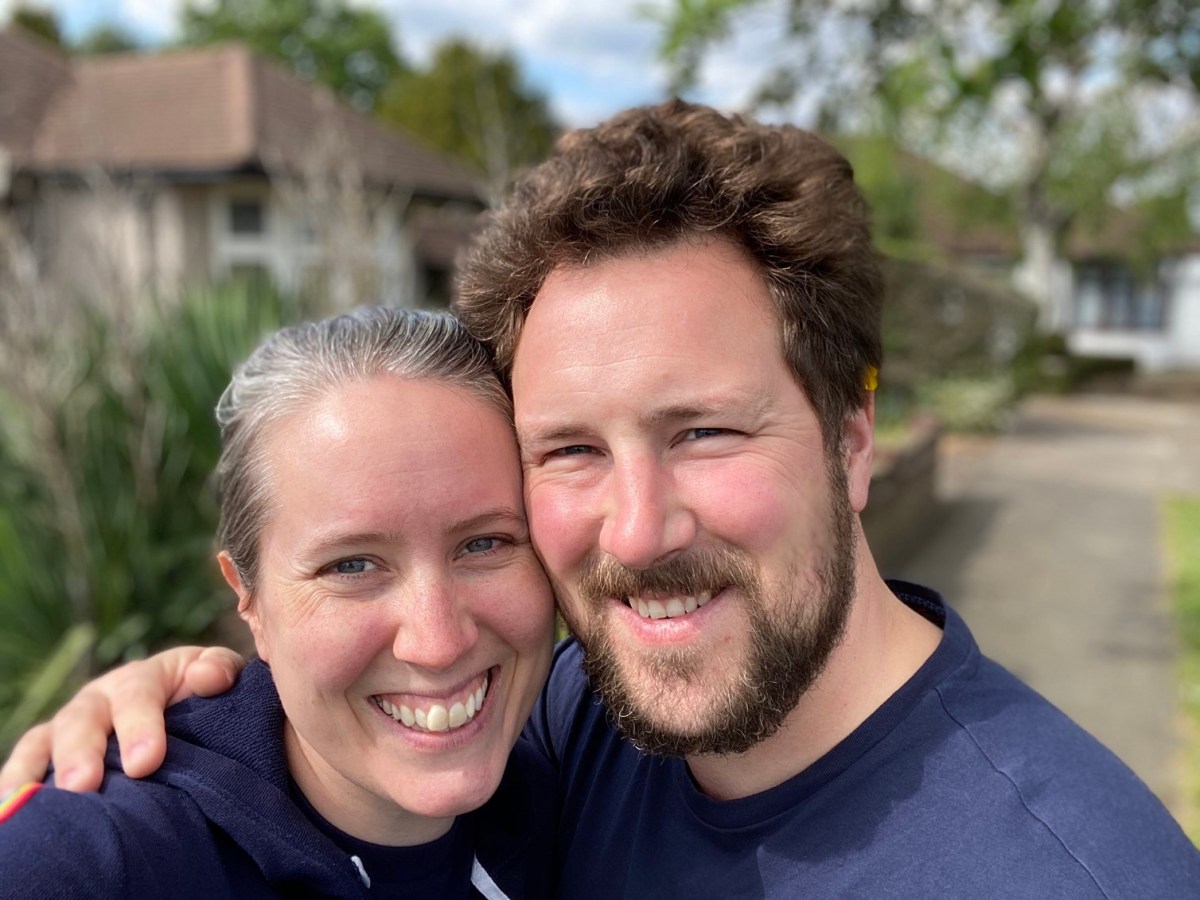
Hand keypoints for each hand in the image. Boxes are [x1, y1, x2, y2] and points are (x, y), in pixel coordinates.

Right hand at [0, 646, 245, 793]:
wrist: (183, 712)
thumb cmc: (201, 697)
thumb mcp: (217, 676)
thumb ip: (219, 671)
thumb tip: (207, 676)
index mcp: (142, 679)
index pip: (138, 696)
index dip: (140, 727)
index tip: (146, 762)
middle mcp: (99, 698)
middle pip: (84, 720)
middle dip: (83, 753)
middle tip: (85, 785)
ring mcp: (70, 725)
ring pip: (47, 741)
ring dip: (44, 769)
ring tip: (51, 799)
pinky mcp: (48, 750)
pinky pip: (26, 761)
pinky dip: (17, 781)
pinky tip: (12, 806)